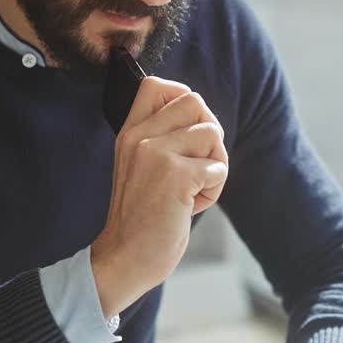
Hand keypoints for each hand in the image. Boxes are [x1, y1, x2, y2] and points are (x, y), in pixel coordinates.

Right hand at [91, 76, 227, 317]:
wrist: (125, 257)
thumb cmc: (141, 217)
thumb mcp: (138, 166)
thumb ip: (159, 138)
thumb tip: (202, 117)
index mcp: (128, 132)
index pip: (157, 85)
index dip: (183, 100)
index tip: (186, 132)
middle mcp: (139, 136)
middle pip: (195, 102)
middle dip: (208, 133)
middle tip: (198, 164)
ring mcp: (156, 153)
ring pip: (212, 134)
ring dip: (214, 164)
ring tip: (193, 190)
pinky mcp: (176, 175)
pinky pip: (218, 167)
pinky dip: (214, 189)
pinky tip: (191, 206)